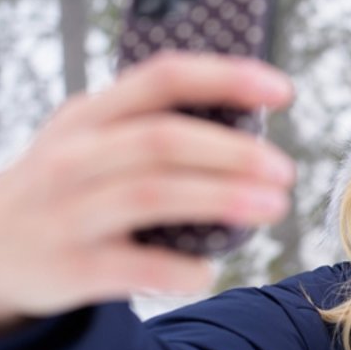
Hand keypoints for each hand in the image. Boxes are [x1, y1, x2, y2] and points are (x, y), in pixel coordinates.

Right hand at [0, 51, 295, 325]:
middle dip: (233, 152)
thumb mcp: (92, 139)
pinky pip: (131, 267)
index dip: (227, 78)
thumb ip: (155, 123)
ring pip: (152, 195)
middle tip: (285, 170)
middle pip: (163, 139)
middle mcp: (74, 156)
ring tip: (272, 206)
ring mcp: (65, 211)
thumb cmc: (66, 186)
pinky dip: (178, 269)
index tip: (283, 91)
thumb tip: (249, 115)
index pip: (163, 78)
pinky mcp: (66, 267)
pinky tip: (209, 271)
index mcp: (91, 115)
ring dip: (221, 199)